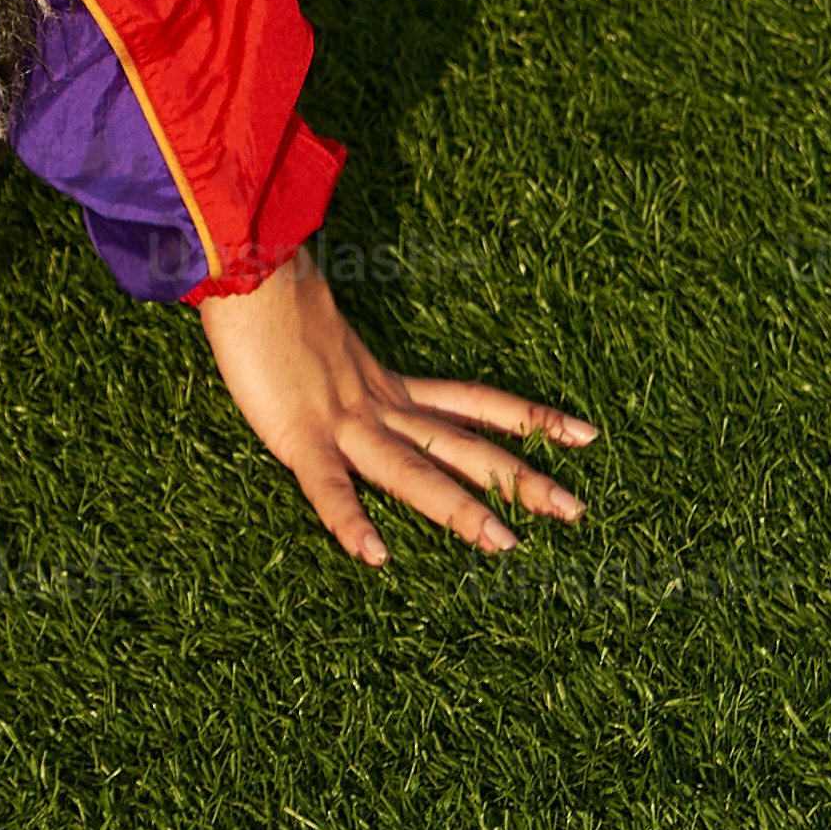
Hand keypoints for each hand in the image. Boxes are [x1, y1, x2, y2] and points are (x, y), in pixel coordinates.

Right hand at [192, 242, 593, 566]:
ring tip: (507, 547)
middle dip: (520, 478)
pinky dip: (351, 521)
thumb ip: (340, 362)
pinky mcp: (299, 436)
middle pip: (462, 446)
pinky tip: (375, 557)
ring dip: (460, 511)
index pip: (475, 403)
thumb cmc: (271, 300)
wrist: (244, 273)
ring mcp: (344, 422)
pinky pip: (329, 487)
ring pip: (413, 473)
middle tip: (578, 511)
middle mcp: (380, 405)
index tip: (586, 434)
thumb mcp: (321, 338)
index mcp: (388, 384)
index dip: (529, 418)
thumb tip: (342, 367)